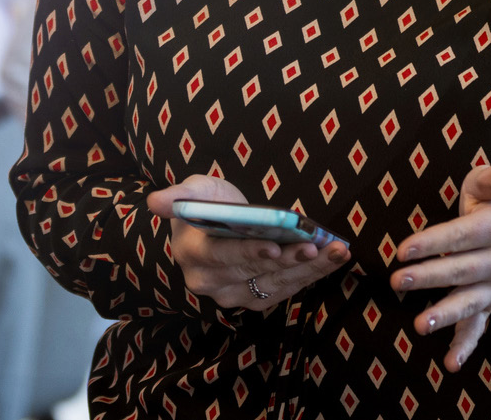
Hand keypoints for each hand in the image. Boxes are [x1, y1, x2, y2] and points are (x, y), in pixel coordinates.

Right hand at [148, 174, 349, 309]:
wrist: (213, 226)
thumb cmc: (205, 204)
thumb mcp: (193, 189)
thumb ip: (179, 195)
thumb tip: (154, 201)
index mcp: (192, 254)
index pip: (221, 256)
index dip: (247, 252)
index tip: (273, 247)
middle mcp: (210, 282)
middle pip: (254, 272)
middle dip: (287, 259)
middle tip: (314, 245)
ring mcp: (234, 295)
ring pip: (276, 285)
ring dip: (309, 269)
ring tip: (336, 251)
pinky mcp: (256, 299)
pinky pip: (286, 289)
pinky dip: (312, 274)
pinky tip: (333, 257)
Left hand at [391, 163, 490, 372]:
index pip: (460, 236)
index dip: (432, 243)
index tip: (403, 250)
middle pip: (460, 271)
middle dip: (428, 277)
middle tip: (398, 281)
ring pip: (468, 304)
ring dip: (444, 316)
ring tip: (419, 324)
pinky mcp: (489, 306)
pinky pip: (478, 329)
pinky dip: (465, 347)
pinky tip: (450, 363)